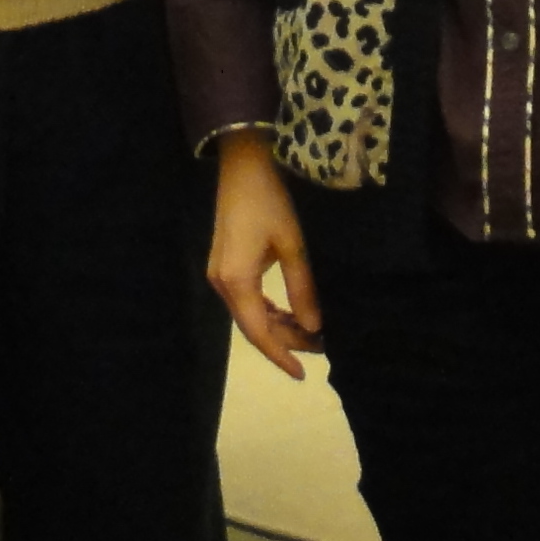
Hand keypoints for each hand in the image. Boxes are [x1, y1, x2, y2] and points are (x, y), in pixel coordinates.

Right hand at [207, 133, 322, 378]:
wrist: (242, 166)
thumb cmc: (269, 202)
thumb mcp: (292, 245)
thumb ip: (301, 288)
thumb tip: (313, 327)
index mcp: (236, 281)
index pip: (258, 333)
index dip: (280, 356)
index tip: (302, 374)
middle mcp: (223, 283)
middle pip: (253, 326)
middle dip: (285, 341)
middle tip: (318, 347)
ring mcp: (221, 274)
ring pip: (249, 314)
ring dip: (278, 326)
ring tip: (310, 333)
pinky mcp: (225, 265)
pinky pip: (246, 299)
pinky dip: (268, 310)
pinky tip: (289, 313)